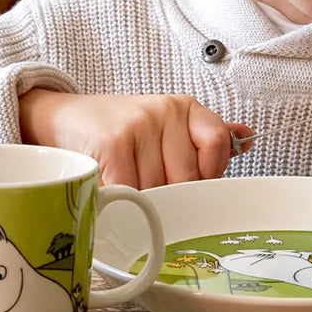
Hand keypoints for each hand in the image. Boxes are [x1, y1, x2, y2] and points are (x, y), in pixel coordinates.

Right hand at [18, 89, 254, 188]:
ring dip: (141, 203)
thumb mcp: (166, 127)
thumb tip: (248, 138)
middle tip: (149, 193)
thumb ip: (204, 138)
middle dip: (170, 198)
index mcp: (185, 107)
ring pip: (159, 190)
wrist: (63, 118)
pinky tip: (112, 195)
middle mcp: (166, 111)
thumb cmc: (120, 130)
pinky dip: (121, 203)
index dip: (208, 174)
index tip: (192, 186)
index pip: (218, 143)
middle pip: (187, 178)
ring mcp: (140, 125)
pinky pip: (131, 191)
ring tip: (126, 189)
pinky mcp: (114, 143)